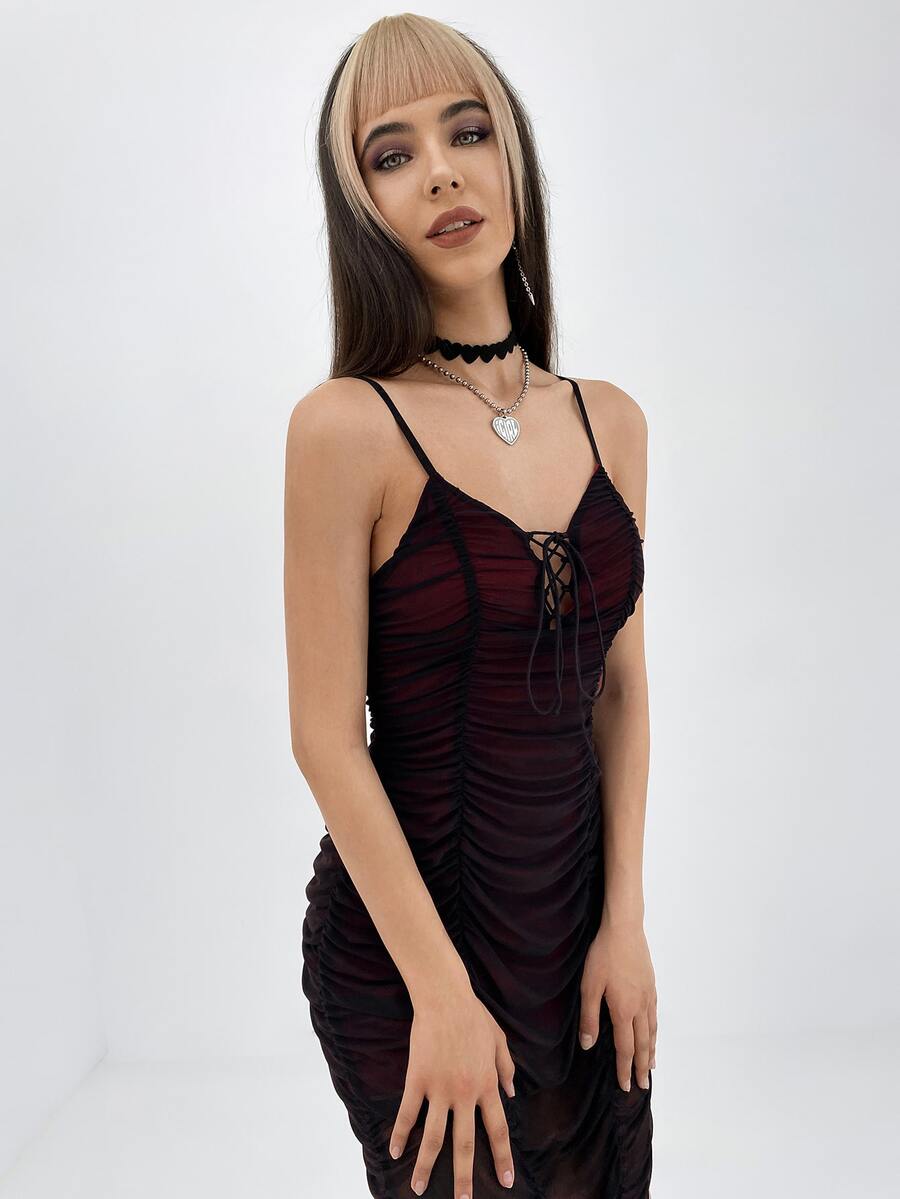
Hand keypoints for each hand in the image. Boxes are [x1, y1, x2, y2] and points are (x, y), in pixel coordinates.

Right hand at [388, 983, 516, 1196]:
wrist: (445, 997)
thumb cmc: (474, 1016)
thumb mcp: (500, 1041)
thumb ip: (506, 1069)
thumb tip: (512, 1093)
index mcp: (487, 1085)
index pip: (497, 1129)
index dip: (502, 1157)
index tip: (506, 1182)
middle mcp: (465, 1093)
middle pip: (465, 1144)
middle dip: (464, 1177)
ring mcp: (440, 1088)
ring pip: (433, 1137)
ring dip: (427, 1166)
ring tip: (419, 1189)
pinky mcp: (417, 1079)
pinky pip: (408, 1113)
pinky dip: (400, 1134)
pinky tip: (394, 1152)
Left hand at [578, 918, 656, 1090]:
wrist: (624, 929)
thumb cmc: (603, 956)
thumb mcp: (589, 986)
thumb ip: (589, 1018)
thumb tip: (588, 1045)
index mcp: (623, 1011)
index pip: (625, 1048)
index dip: (625, 1069)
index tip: (626, 1086)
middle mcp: (640, 1007)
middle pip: (643, 1044)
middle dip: (642, 1067)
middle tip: (643, 1085)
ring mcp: (648, 995)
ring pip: (652, 1030)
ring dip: (652, 1051)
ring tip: (652, 1066)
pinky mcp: (651, 984)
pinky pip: (655, 1014)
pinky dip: (655, 1030)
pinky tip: (653, 1031)